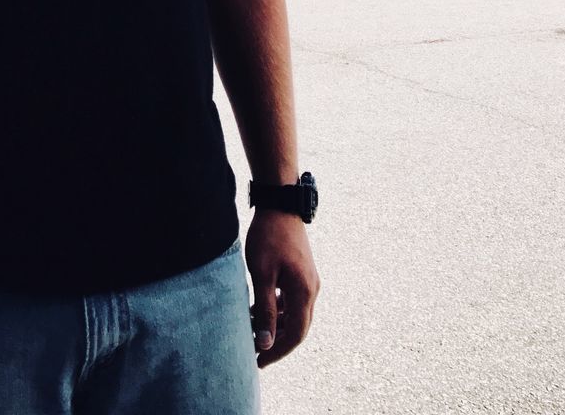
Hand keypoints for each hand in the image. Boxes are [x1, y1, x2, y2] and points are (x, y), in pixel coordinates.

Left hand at [245, 209, 319, 369]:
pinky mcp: (302, 271)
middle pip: (298, 327)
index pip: (295, 335)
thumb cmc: (268, 237)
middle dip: (277, 342)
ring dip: (277, 325)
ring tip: (253, 330)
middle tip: (256, 353)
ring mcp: (309, 279)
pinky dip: (279, 309)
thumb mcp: (262, 274)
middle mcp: (312, 289)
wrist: (280, 204)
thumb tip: (266, 342)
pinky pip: (293, 299)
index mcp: (304, 292)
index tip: (259, 361)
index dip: (278, 351)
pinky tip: (259, 308)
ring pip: (295, 314)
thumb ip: (265, 309)